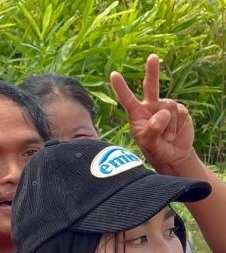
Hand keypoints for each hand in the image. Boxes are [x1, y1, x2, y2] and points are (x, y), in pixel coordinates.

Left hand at [110, 54, 194, 172]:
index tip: (113, 74)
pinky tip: (173, 134)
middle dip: (152, 71)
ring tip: (165, 137)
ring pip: (167, 108)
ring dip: (168, 126)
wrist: (173, 154)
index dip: (121, 88)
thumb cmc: (155, 149)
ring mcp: (165, 106)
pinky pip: (179, 112)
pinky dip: (176, 125)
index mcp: (136, 114)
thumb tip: (162, 113)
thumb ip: (152, 129)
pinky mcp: (180, 110)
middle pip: (151, 86)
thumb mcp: (148, 143)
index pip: (127, 99)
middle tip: (152, 57)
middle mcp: (151, 106)